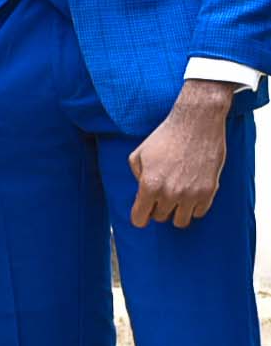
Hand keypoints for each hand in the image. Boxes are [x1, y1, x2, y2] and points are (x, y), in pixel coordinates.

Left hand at [129, 80, 235, 228]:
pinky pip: (199, 213)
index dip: (139, 218)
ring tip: (176, 198)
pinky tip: (190, 194)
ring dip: (176, 212)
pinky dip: (194, 207)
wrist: (196, 124)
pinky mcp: (209, 191)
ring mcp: (191, 194)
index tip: (142, 215)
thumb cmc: (165, 137)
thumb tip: (141, 193)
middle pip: (160, 218)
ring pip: (181, 221)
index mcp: (149, 185)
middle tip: (161, 196)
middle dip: (158, 209)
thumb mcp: (138, 155)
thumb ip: (136, 177)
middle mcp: (170, 193)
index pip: (140, 219)